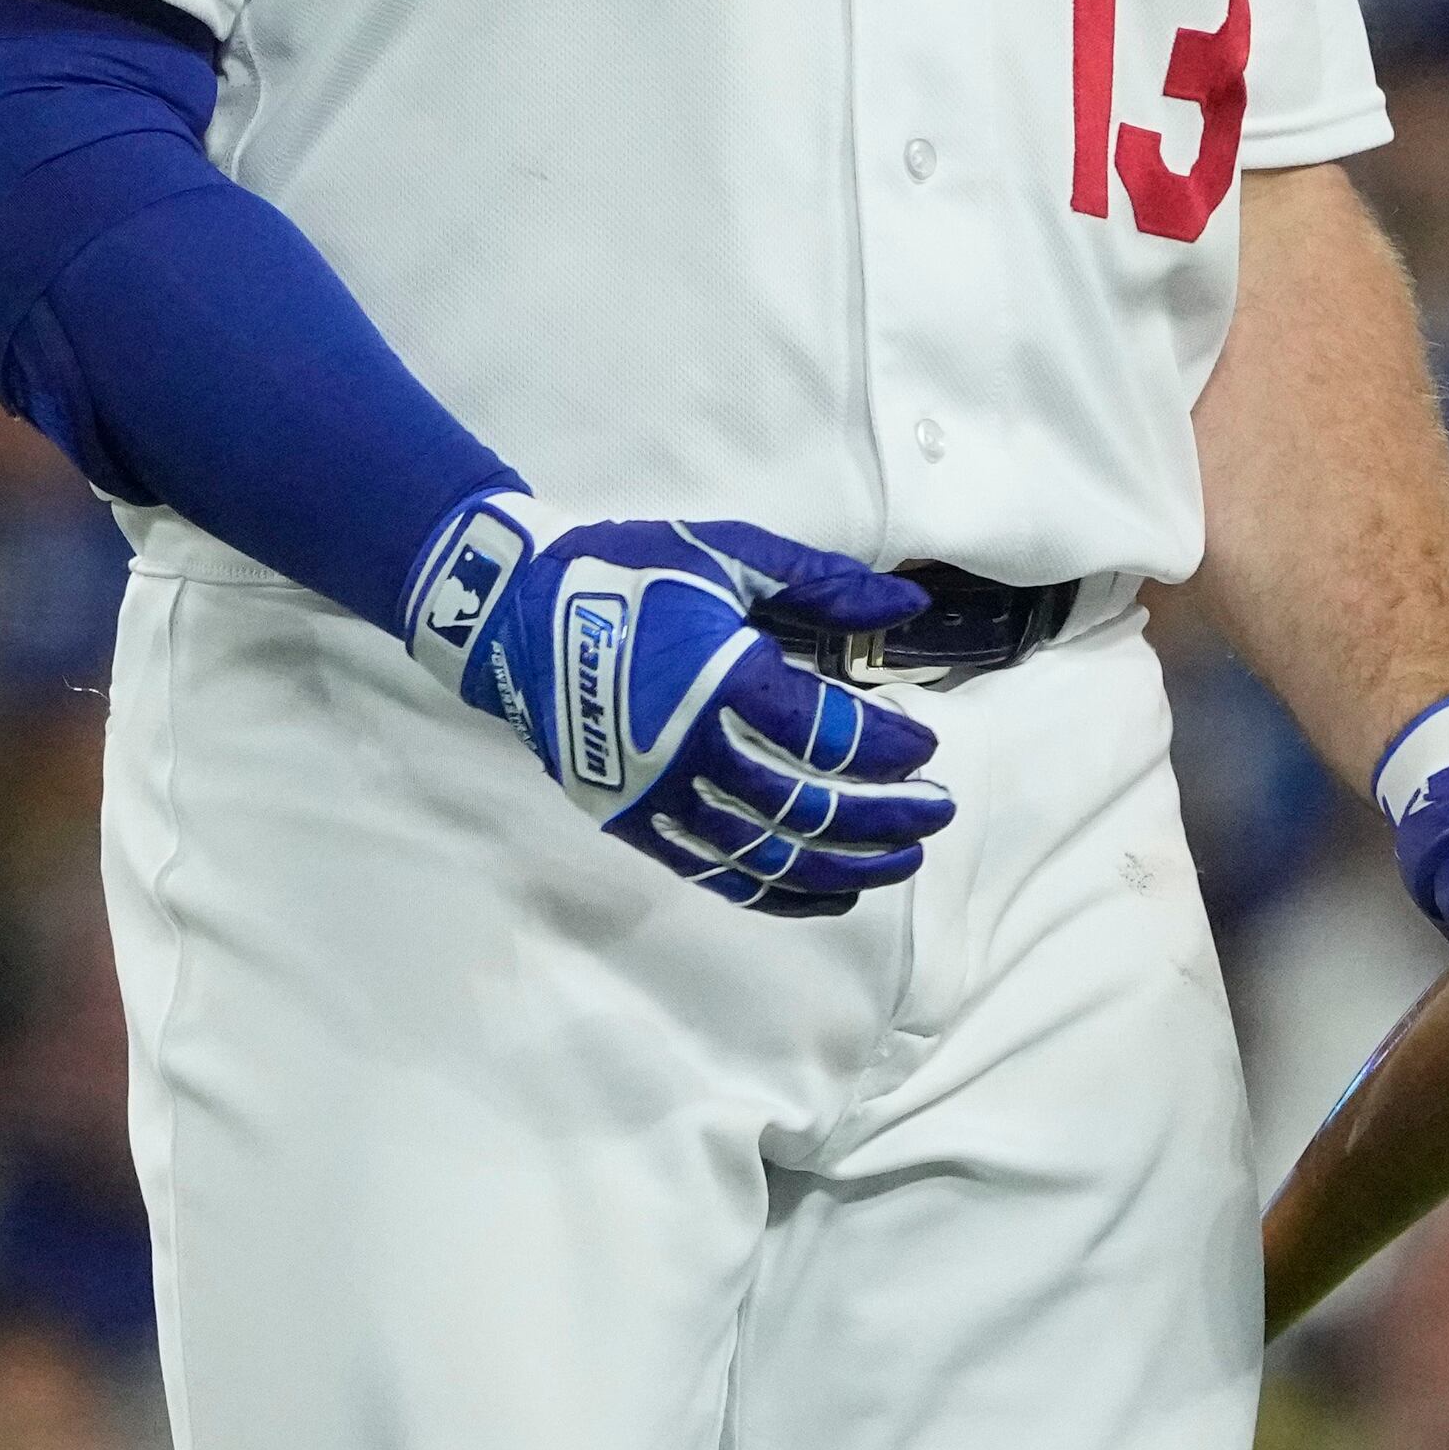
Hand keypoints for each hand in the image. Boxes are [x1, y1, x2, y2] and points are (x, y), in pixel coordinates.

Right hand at [402, 494, 954, 916]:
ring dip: (844, 866)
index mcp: (719, 681)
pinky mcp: (631, 821)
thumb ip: (825, 584)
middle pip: (808, 808)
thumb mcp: (729, 555)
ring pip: (769, 855)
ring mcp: (656, 797)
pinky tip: (829, 894)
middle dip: (883, 818)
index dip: (889, 750)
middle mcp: (689, 752)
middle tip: (936, 815)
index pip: (827, 737)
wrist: (512, 611)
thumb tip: (911, 602)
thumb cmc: (628, 572)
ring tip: (900, 862)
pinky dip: (778, 893)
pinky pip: (716, 873)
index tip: (927, 749)